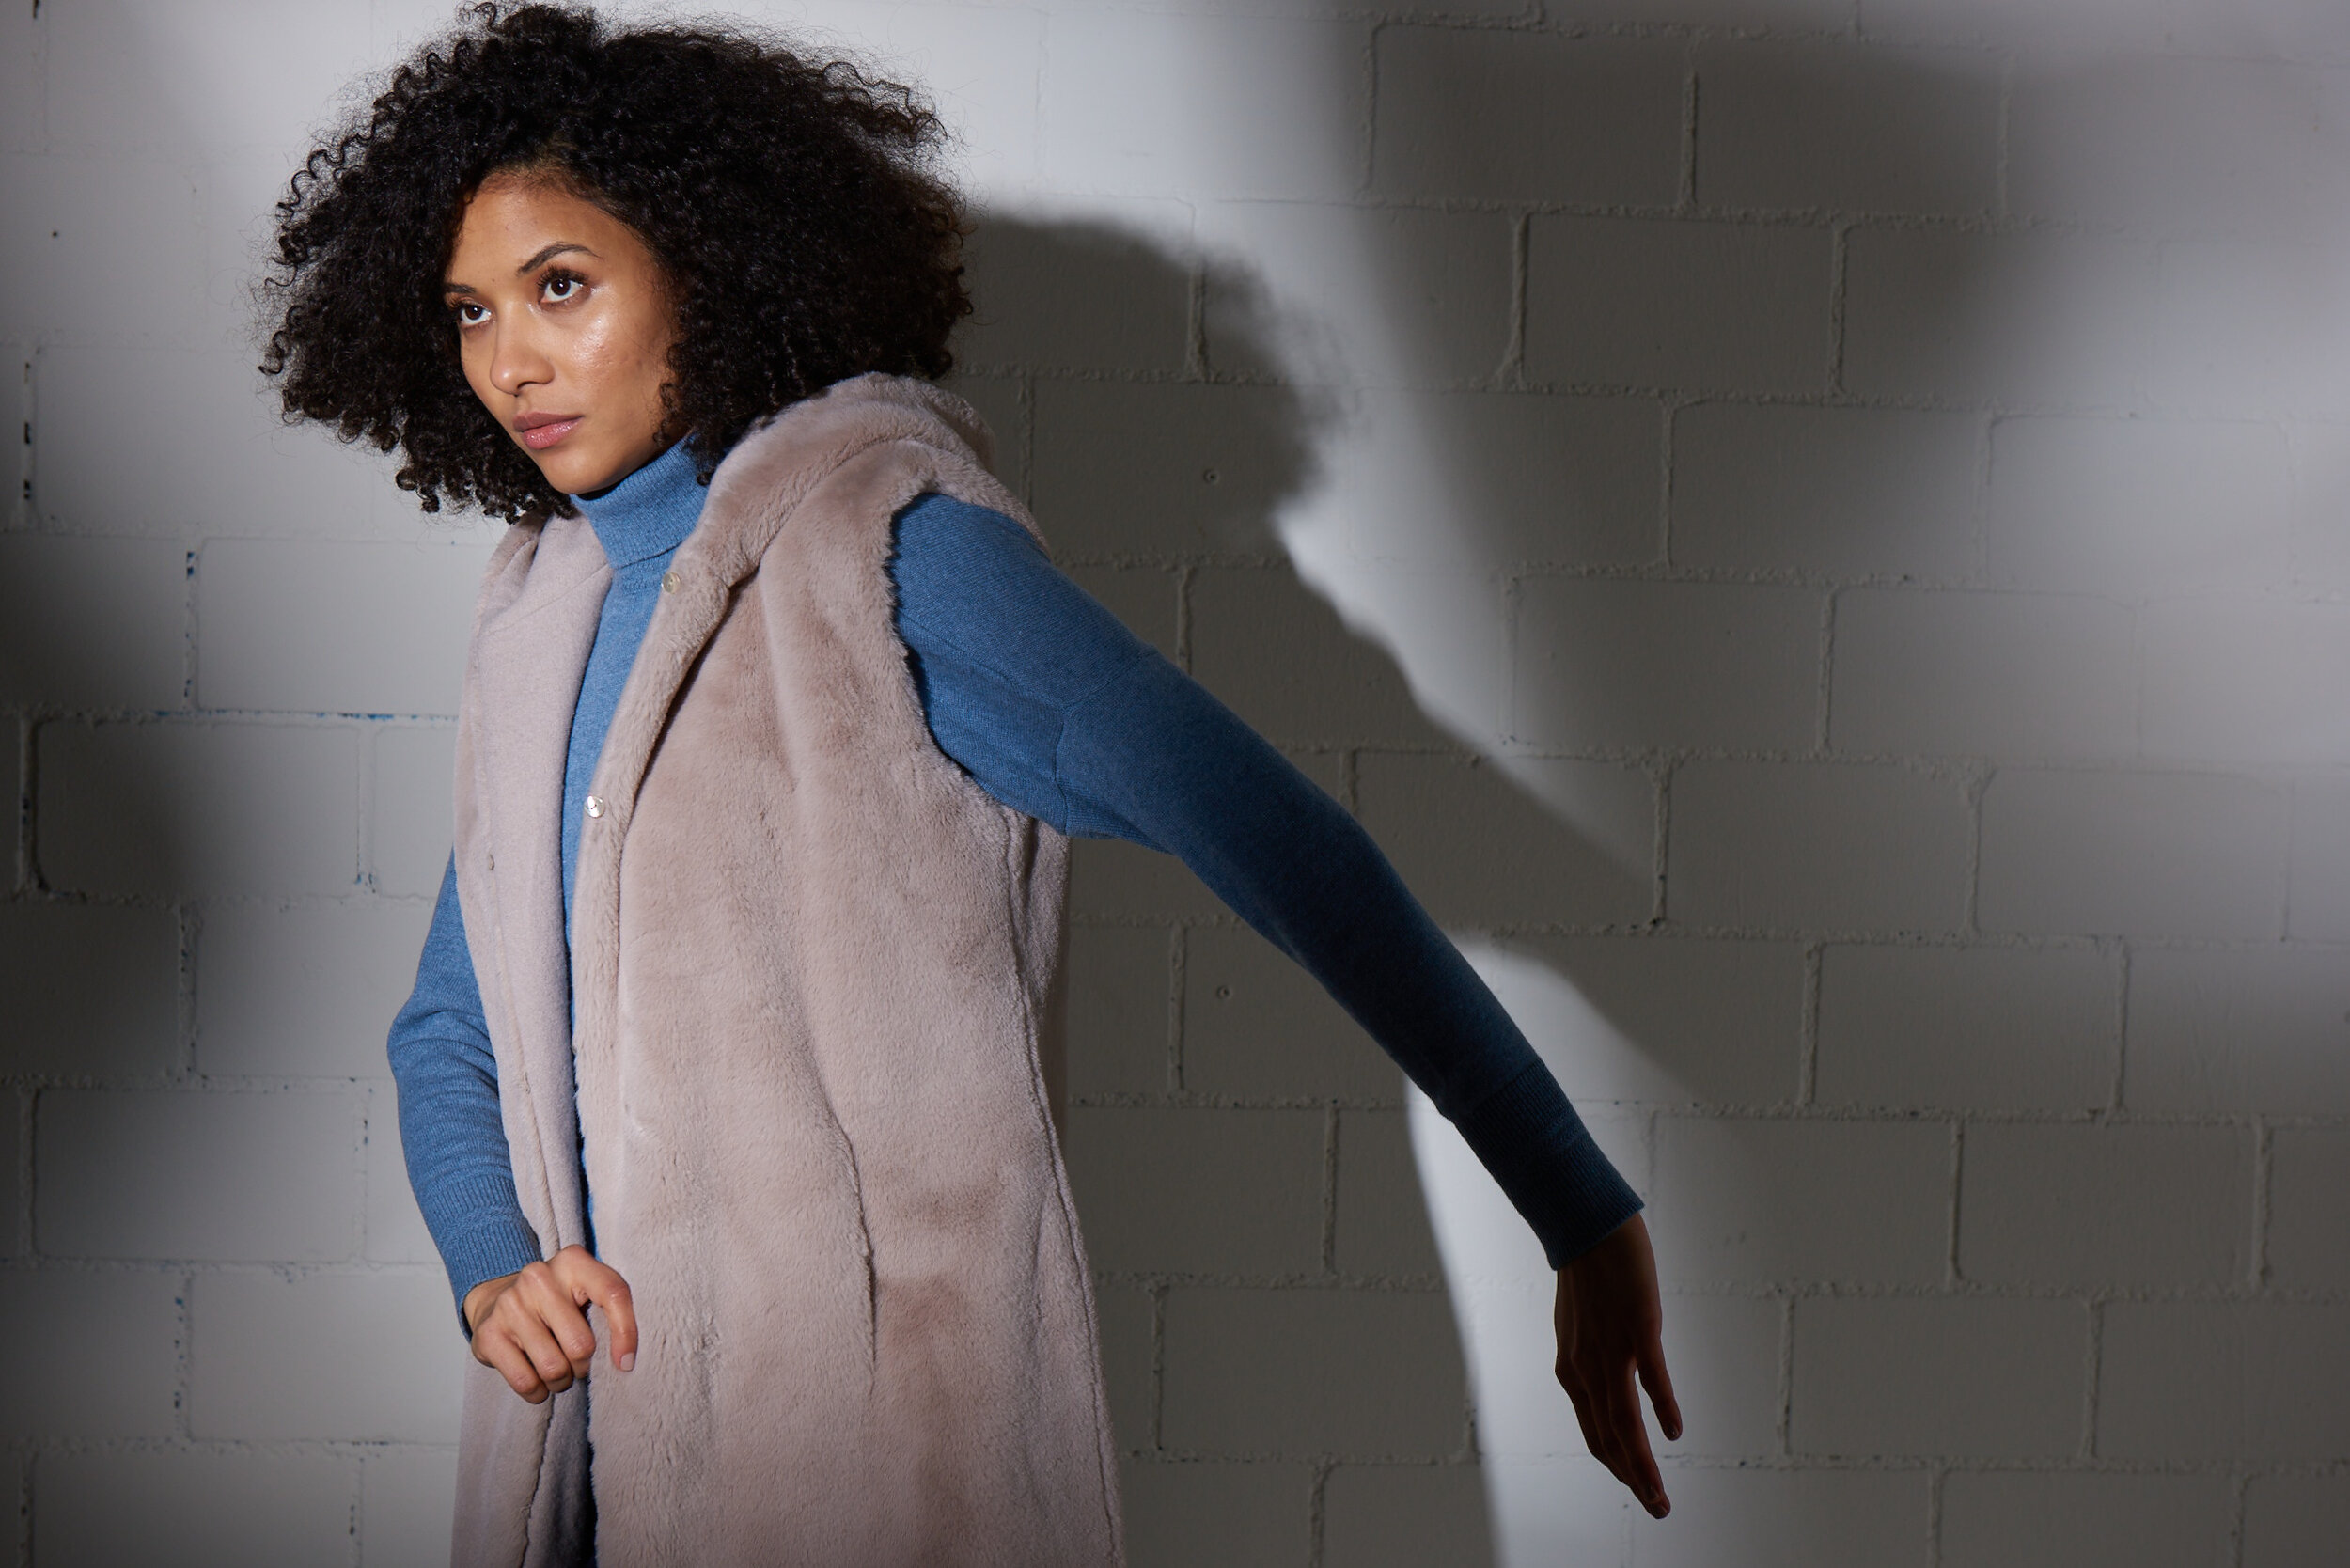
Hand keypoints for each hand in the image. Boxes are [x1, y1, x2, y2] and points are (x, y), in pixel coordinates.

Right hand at [462, 1244, 638, 1403]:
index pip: (614, 1293)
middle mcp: (540, 1277)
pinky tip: (537, 1383)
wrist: (495, 1297)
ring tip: (557, 1372)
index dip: (626, 1333)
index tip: (626, 1363)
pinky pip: (525, 1382)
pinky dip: (537, 1392)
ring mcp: (511, 1304)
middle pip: (581, 1346)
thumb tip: (625, 1360)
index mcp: (573, 1261)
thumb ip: (607, 1310)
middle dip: (583, 1367)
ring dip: (561, 1382)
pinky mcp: (489, 1333)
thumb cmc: (555, 1302)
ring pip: (553, 1368)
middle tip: (577, 1363)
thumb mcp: (583, 1291)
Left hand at [1554, 1213, 1680, 1517]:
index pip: (1596, 1433)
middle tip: (1658, 1508)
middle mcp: (1586, 1368)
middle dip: (1633, 1479)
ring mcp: (1612, 1350)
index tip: (1636, 1487)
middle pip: (1610, 1439)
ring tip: (1659, 1496)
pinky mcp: (1638, 1329)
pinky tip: (1674, 1433)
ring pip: (1626, 1422)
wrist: (1585, 1224)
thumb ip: (1591, 1356)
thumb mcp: (1580, 1326)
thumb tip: (1606, 1376)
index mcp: (1573, 1370)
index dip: (1616, 1465)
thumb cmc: (1587, 1273)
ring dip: (1643, 1465)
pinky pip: (1651, 1379)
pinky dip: (1663, 1410)